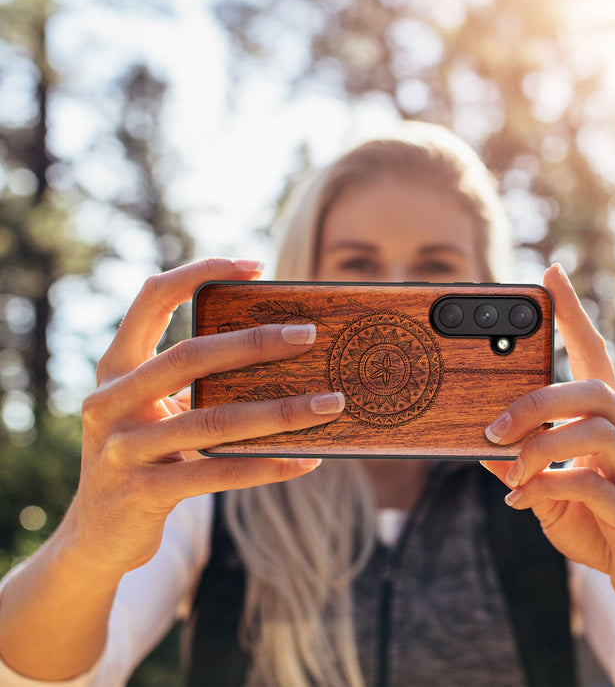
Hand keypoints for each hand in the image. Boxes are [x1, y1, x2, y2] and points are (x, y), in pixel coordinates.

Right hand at [65, 258, 343, 576]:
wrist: (96, 535)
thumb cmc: (142, 456)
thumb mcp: (153, 411)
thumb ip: (192, 384)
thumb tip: (278, 359)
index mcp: (116, 368)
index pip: (152, 299)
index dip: (200, 272)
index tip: (255, 266)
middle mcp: (111, 401)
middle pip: (190, 356)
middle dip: (254, 343)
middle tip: (308, 335)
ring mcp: (122, 449)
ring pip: (213, 421)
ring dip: (280, 411)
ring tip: (330, 403)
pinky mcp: (143, 493)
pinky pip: (218, 473)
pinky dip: (267, 466)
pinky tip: (306, 460)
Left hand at [481, 264, 614, 610]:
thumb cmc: (594, 520)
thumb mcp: (546, 488)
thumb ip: (520, 465)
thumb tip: (482, 447)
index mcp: (609, 422)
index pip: (594, 355)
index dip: (574, 314)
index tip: (552, 275)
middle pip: (591, 390)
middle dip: (536, 403)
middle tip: (492, 429)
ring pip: (595, 430)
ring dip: (539, 447)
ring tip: (511, 470)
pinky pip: (592, 484)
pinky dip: (548, 486)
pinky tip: (524, 500)